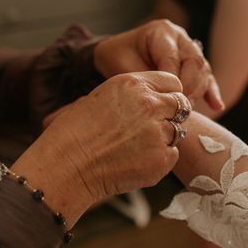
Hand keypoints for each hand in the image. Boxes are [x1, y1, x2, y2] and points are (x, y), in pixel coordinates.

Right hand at [13, 71, 191, 225]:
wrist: (67, 166)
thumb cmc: (75, 132)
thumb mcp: (102, 96)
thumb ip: (133, 93)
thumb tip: (154, 97)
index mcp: (134, 84)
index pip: (173, 82)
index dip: (169, 93)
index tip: (162, 103)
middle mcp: (150, 104)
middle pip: (181, 105)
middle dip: (171, 114)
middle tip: (152, 127)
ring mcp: (158, 132)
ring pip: (177, 131)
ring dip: (163, 138)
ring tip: (136, 146)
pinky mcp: (162, 159)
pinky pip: (172, 154)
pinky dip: (160, 159)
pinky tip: (136, 161)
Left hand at [94, 19, 223, 110]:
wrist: (117, 54)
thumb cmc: (117, 57)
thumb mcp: (123, 65)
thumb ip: (144, 79)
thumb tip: (163, 98)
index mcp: (162, 31)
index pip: (173, 57)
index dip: (173, 80)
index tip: (168, 100)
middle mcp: (180, 37)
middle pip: (195, 61)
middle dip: (189, 87)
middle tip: (180, 107)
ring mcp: (190, 49)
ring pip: (204, 70)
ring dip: (198, 92)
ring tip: (187, 110)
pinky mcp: (195, 64)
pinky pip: (207, 77)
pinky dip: (212, 92)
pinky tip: (217, 105)